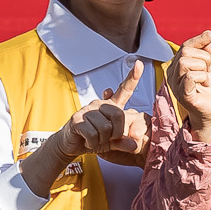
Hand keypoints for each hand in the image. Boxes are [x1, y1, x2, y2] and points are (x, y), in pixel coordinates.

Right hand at [22, 62, 144, 192]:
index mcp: (110, 106)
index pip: (124, 90)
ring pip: (105, 128)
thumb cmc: (93, 138)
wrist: (71, 144)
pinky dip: (92, 143)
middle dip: (116, 133)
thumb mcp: (112, 142)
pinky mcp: (77, 119)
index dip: (133, 77)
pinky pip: (93, 134)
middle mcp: (99, 104)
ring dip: (102, 140)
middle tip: (108, 139)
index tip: (139, 64)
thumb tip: (134, 146)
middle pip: (118, 115)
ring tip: (95, 140)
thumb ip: (123, 142)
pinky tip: (88, 142)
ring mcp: (87, 110)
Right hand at [172, 29, 210, 141]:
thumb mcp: (209, 67)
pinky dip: (200, 77)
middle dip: (204, 59)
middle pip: (186, 53)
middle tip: (208, 71)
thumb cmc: (209, 91)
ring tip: (206, 79)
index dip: (201, 38)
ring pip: (186, 63)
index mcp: (177, 66)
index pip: (186, 45)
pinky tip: (204, 84)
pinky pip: (189, 78)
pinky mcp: (184, 96)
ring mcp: (176, 86)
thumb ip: (207, 51)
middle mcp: (173, 75)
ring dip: (203, 69)